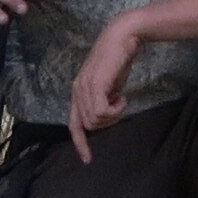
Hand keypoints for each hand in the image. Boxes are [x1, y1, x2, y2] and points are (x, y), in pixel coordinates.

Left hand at [68, 17, 144, 161]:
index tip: (87, 159)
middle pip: (88, 125)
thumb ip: (104, 100)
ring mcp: (84, 88)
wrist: (123, 37)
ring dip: (113, 115)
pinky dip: (116, 110)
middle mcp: (77, 90)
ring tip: (121, 98)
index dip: (80, 142)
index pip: (73, 124)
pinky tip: (123, 97)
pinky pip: (102, 112)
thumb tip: (106, 115)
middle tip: (120, 105)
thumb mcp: (109, 85)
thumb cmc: (119, 59)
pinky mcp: (94, 86)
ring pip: (96, 121)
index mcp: (78, 91)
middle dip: (107, 122)